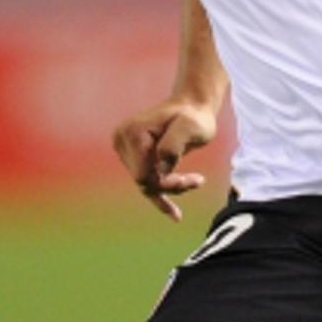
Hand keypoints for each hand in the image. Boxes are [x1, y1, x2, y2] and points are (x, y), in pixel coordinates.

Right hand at [111, 99, 216, 221]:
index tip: (195, 180)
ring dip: (170, 187)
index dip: (167, 184)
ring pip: (145, 184)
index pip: (143, 174)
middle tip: (198, 181)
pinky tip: (175, 215)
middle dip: (170, 186)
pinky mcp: (131, 156)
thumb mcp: (191, 127)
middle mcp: (122, 140)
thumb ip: (174, 145)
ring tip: (196, 180)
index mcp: (133, 133)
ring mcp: (124, 148)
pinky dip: (160, 197)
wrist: (191, 106)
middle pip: (143, 181)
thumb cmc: (194, 116)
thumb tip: (160, 169)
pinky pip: (145, 181)